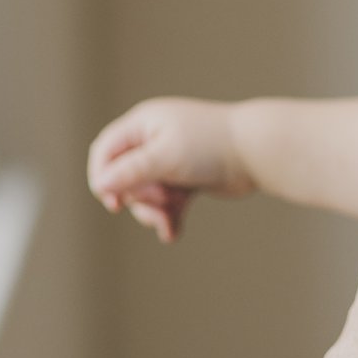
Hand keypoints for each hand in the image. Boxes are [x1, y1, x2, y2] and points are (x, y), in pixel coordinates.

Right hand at [85, 96, 254, 242]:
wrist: (258, 153)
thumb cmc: (211, 146)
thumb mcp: (164, 157)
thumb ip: (130, 172)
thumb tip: (99, 185)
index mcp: (144, 123)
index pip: (105, 151)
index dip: (102, 178)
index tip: (114, 203)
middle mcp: (155, 139)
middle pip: (125, 178)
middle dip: (139, 198)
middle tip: (161, 205)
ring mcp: (172, 160)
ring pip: (146, 195)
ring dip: (154, 212)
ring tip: (169, 221)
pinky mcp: (188, 179)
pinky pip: (167, 203)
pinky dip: (169, 217)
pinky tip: (173, 233)